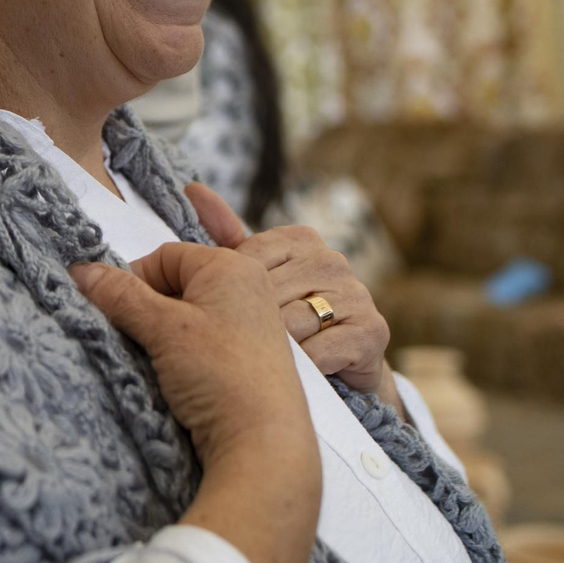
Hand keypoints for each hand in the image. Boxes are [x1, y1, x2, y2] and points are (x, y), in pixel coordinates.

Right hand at [70, 240, 310, 470]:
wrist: (265, 446)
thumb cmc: (221, 375)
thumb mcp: (162, 328)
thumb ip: (120, 295)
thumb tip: (81, 270)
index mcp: (232, 267)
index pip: (164, 256)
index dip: (133, 280)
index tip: (117, 312)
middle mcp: (249, 289)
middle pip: (176, 284)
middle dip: (147, 309)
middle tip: (135, 340)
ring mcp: (253, 325)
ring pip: (188, 316)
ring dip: (162, 335)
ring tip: (158, 364)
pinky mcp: (252, 359)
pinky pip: (205, 342)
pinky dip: (184, 354)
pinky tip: (180, 379)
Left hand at [187, 183, 401, 411]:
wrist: (344, 371)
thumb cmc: (287, 319)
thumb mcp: (254, 277)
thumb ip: (225, 237)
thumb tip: (191, 188)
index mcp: (300, 239)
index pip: (245, 260)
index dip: (228, 295)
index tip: (225, 316)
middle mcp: (331, 260)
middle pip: (265, 295)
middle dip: (250, 327)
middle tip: (248, 348)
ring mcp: (356, 292)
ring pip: (289, 324)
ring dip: (276, 352)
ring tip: (274, 362)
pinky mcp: (372, 329)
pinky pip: (317, 351)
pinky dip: (302, 369)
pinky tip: (301, 373)